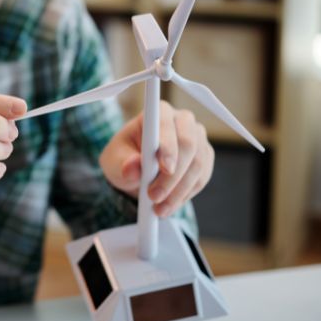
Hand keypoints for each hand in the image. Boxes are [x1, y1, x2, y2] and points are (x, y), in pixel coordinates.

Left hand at [99, 101, 214, 217]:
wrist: (137, 169)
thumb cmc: (124, 158)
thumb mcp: (115, 161)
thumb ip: (123, 163)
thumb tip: (132, 168)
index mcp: (158, 112)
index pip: (166, 124)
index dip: (168, 146)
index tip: (165, 168)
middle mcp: (183, 120)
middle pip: (188, 145)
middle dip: (172, 176)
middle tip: (154, 197)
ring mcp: (198, 138)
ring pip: (197, 165)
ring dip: (178, 191)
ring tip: (159, 208)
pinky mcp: (205, 157)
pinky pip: (202, 178)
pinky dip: (185, 195)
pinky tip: (170, 204)